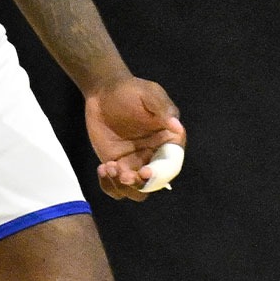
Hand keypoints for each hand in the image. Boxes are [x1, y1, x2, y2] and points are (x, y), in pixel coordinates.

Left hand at [85, 76, 185, 202]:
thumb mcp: (149, 94)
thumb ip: (162, 109)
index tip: (145, 172)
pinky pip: (115, 187)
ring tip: (109, 167)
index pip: (171, 163)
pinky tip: (102, 169)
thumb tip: (177, 127)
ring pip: (135, 190)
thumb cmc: (131, 90)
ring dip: (123, 187)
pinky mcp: (117, 166)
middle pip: (154, 182)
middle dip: (139, 184)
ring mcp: (135, 163)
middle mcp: (154, 155)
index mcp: (168, 139)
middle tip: (123, 174)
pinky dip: (109, 185)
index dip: (161, 173)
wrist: (104, 92)